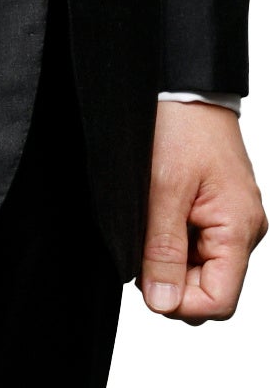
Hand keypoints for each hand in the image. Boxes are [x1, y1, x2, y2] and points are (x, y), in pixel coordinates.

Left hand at [139, 101, 266, 321]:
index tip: (147, 280)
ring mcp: (233, 220)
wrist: (187, 85)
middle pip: (211, 289)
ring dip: (172, 258)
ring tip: (151, 222)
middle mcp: (244, 230)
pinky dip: (176, 240)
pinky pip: (201, 245)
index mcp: (239, 228)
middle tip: (143, 247)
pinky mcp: (221, 210)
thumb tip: (162, 301)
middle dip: (174, 280)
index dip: (180, 301)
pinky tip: (160, 215)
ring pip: (203, 269)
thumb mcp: (163, 188)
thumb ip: (162, 249)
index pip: (218, 301)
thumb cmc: (182, 125)